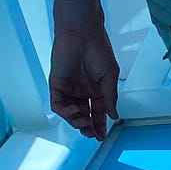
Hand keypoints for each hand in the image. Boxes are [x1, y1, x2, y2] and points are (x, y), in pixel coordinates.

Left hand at [50, 18, 120, 139]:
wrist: (82, 33)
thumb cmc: (99, 50)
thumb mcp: (110, 76)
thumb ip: (110, 97)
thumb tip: (114, 116)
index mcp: (96, 89)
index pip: (98, 112)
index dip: (100, 125)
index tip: (102, 136)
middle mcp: (82, 91)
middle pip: (84, 115)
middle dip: (88, 127)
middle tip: (92, 134)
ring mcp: (68, 89)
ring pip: (70, 112)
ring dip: (77, 121)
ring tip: (84, 123)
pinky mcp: (56, 85)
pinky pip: (58, 104)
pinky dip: (65, 112)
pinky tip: (75, 112)